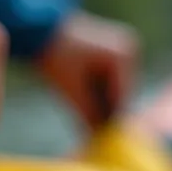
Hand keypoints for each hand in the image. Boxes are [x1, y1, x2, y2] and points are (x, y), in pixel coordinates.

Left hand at [38, 12, 138, 129]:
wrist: (41, 30)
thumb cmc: (54, 57)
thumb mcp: (71, 90)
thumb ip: (88, 115)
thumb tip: (98, 140)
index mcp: (122, 56)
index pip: (121, 100)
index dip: (109, 121)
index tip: (98, 140)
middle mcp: (130, 51)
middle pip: (120, 96)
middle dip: (104, 113)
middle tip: (89, 132)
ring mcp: (125, 50)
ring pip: (116, 92)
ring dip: (101, 104)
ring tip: (83, 114)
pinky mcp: (116, 53)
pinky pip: (110, 83)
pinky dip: (98, 93)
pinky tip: (84, 99)